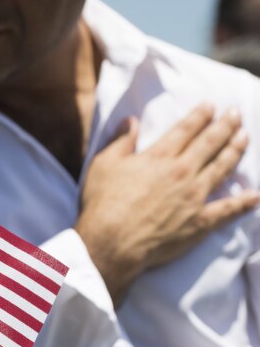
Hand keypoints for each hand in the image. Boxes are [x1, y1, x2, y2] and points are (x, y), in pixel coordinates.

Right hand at [75, 103, 258, 305]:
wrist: (112, 241)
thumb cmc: (103, 203)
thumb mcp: (103, 164)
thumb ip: (121, 141)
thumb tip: (132, 120)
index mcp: (159, 157)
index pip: (185, 130)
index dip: (200, 115)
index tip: (211, 105)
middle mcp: (182, 172)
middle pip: (209, 143)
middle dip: (225, 125)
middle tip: (236, 113)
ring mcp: (194, 197)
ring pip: (222, 168)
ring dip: (236, 151)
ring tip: (245, 137)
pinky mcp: (199, 222)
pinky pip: (227, 210)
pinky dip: (244, 202)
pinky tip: (256, 195)